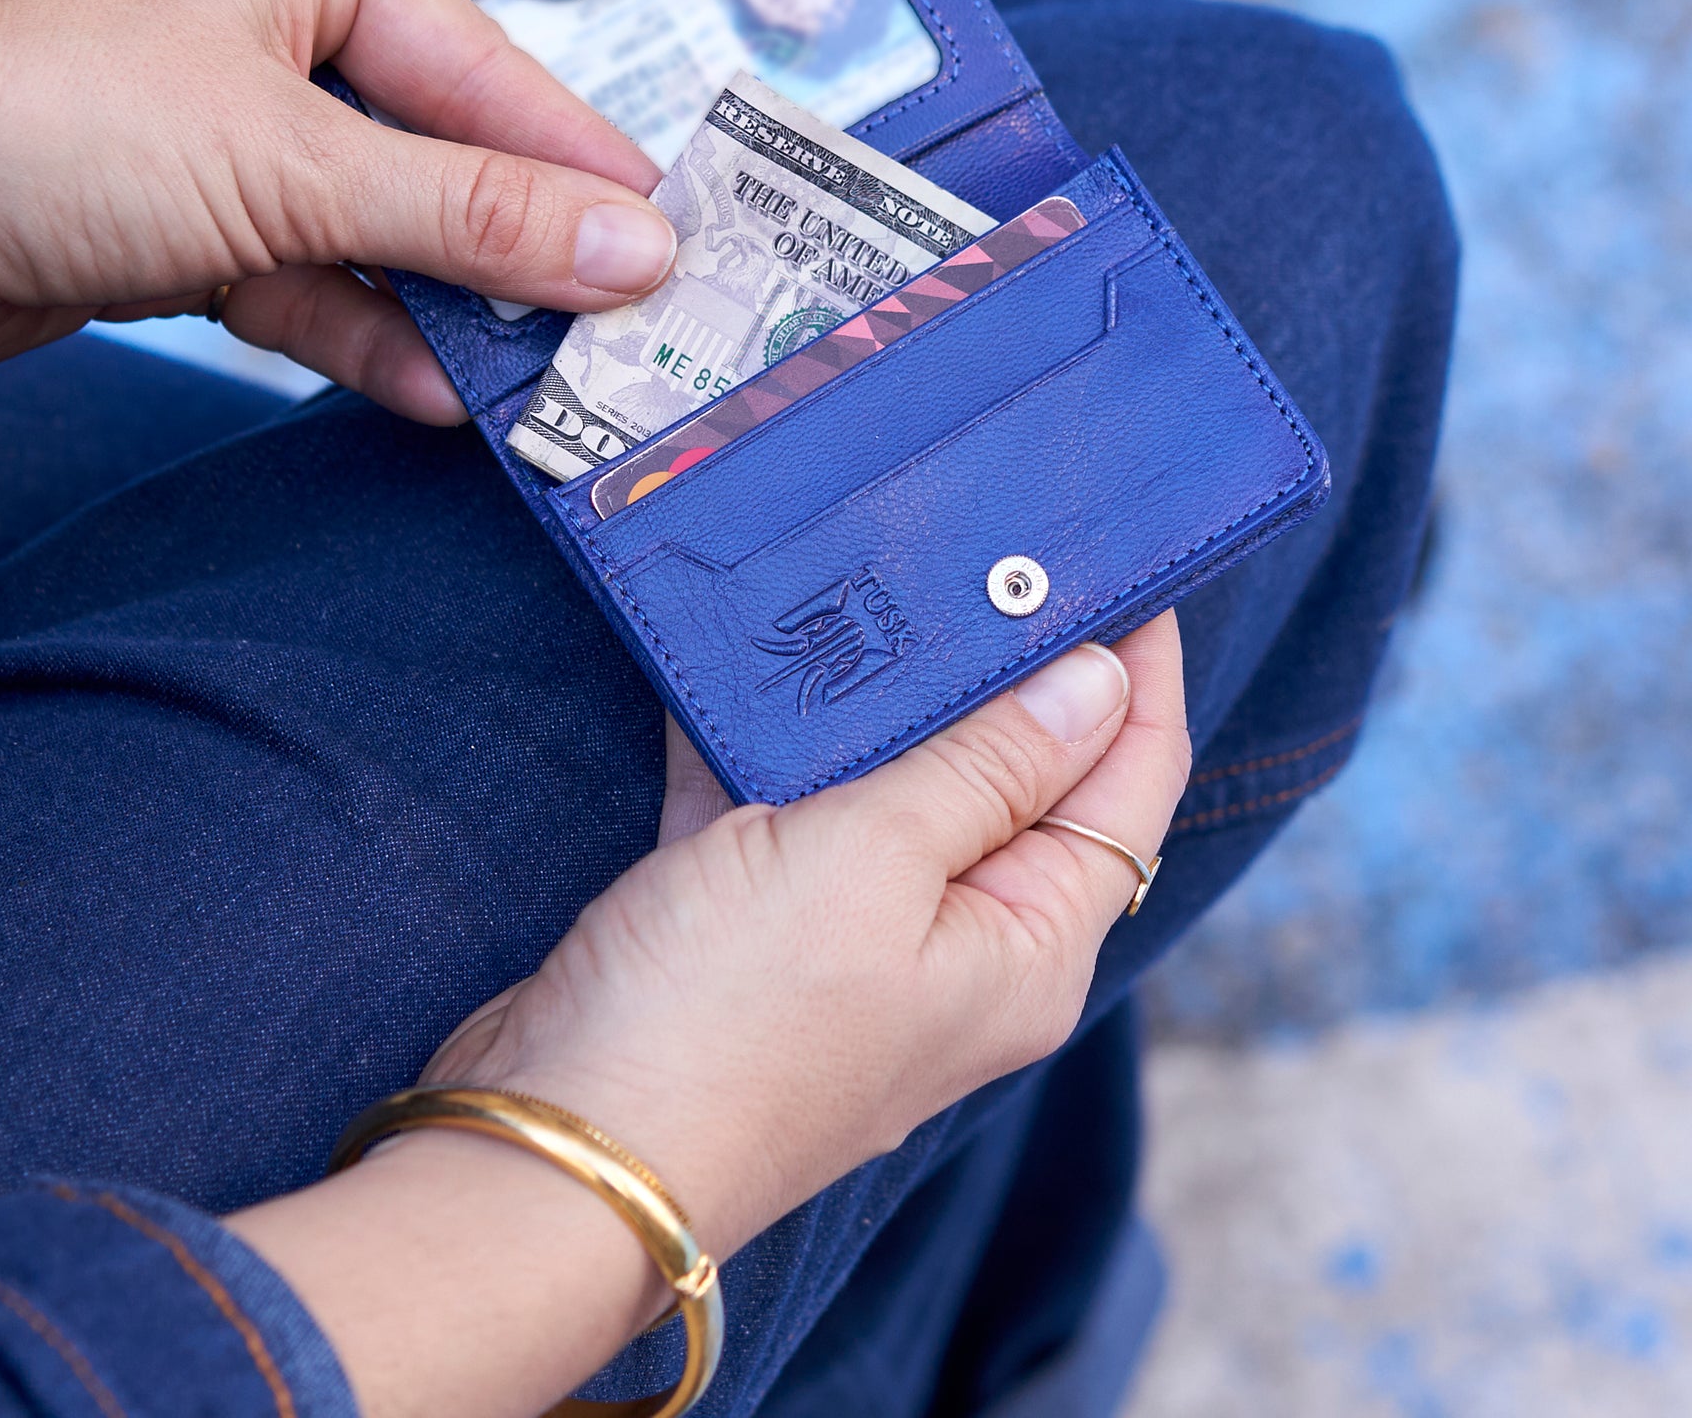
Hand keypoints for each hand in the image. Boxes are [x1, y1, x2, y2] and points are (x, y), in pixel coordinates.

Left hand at [0, 0, 675, 420]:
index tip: (673, 233)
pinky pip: (309, 282)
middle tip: (628, 318)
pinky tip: (438, 395)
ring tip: (548, 378)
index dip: (578, 159)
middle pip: (440, 150)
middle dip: (520, 244)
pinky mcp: (189, 226)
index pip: (482, 62)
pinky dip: (365, 335)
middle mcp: (269, 30)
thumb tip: (635, 251)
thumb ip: (469, 213)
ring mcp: (228, 134)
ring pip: (381, 228)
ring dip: (451, 307)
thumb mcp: (293, 163)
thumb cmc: (58, 117)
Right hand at [419, 612, 1190, 1257]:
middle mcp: (959, 948)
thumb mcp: (873, 861)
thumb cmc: (726, 1018)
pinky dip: (768, 738)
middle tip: (990, 546)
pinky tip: (740, 655)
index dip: (1137, 674)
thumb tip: (1099, 685)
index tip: (1123, 562)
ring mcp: (854, 939)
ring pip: (896, 784)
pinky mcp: (758, 929)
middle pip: (1018, 780)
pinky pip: (787, 807)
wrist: (554, 1146)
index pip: (1127, 786)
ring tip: (880, 572)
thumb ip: (986, 767)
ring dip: (882, 692)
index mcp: (1025, 946)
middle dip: (1009, 665)